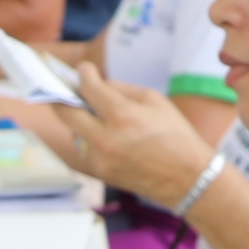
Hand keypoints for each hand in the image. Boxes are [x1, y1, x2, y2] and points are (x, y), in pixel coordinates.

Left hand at [68, 71, 228, 205]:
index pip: (90, 89)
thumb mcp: (155, 100)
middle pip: (67, 113)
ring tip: (88, 112)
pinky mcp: (100, 172)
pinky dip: (88, 138)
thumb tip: (98, 85)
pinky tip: (102, 134)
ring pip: (74, 132)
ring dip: (78, 120)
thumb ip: (122, 90)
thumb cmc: (176, 136)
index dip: (84, 75)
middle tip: (63, 89)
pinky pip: (84, 149)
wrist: (187, 179)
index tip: (83, 70)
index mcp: (124, 116)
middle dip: (61, 97)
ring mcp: (100, 159)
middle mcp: (106, 138)